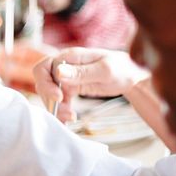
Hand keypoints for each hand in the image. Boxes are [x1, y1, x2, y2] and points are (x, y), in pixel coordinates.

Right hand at [33, 47, 148, 121]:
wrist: (132, 76)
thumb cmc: (122, 69)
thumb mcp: (104, 71)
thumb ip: (81, 72)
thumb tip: (58, 72)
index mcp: (69, 57)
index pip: (43, 68)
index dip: (46, 84)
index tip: (59, 98)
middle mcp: (64, 65)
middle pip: (43, 82)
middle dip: (50, 99)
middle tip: (65, 113)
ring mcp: (67, 77)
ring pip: (50, 93)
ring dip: (56, 107)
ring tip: (70, 118)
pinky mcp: (71, 87)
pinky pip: (59, 99)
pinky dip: (61, 109)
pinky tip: (69, 117)